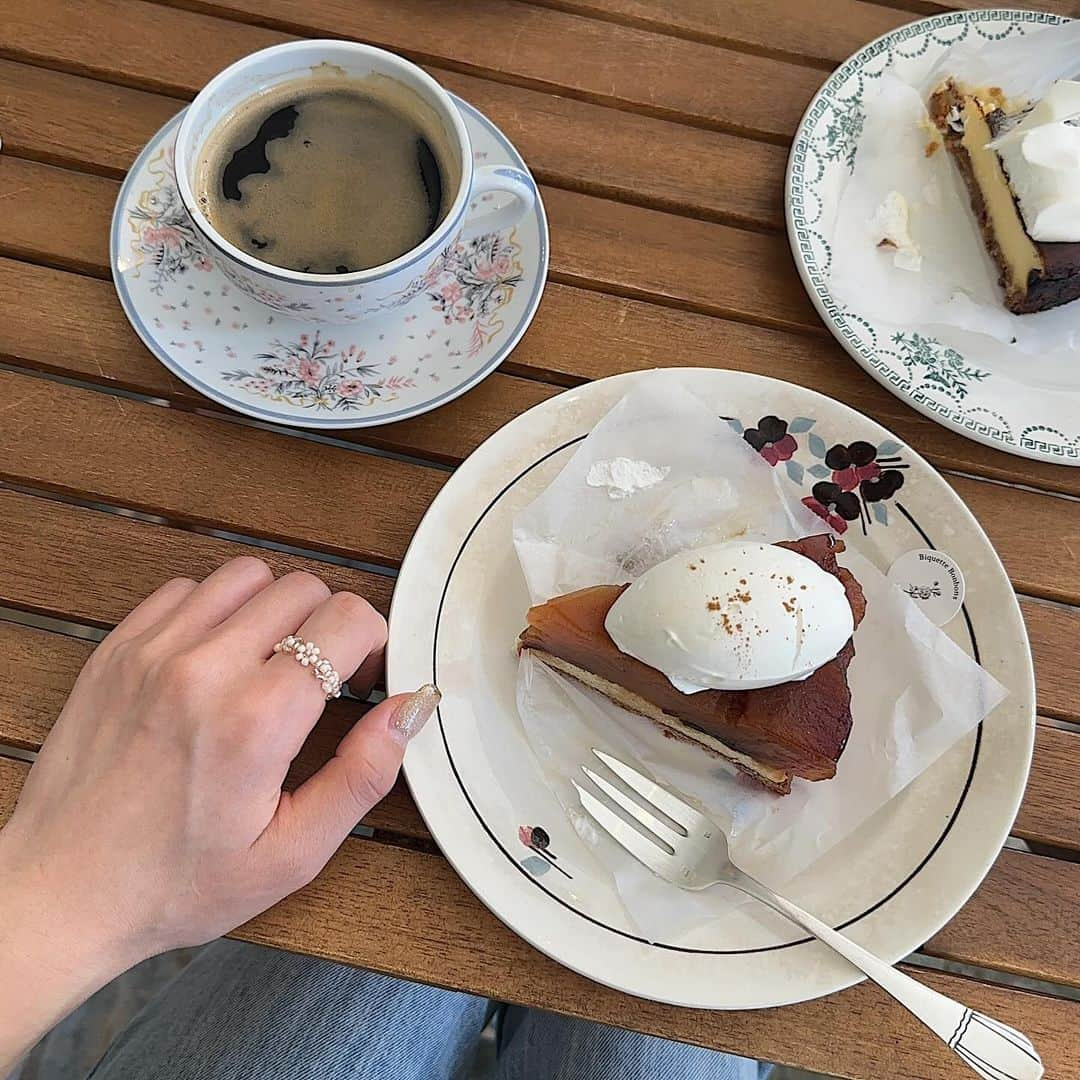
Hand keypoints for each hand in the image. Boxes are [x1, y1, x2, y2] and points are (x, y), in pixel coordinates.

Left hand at [0, 557, 437, 1067]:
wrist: (60, 893)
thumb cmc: (176, 883)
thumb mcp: (291, 854)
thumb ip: (363, 775)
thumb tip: (411, 709)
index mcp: (256, 720)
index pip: (346, 619)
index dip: (374, 641)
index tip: (364, 678)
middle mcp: (204, 669)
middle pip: (303, 587)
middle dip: (329, 625)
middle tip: (320, 677)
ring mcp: (153, 650)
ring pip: (246, 575)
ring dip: (273, 609)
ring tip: (268, 662)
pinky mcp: (117, 648)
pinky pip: (186, 588)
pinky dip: (215, 610)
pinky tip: (215, 659)